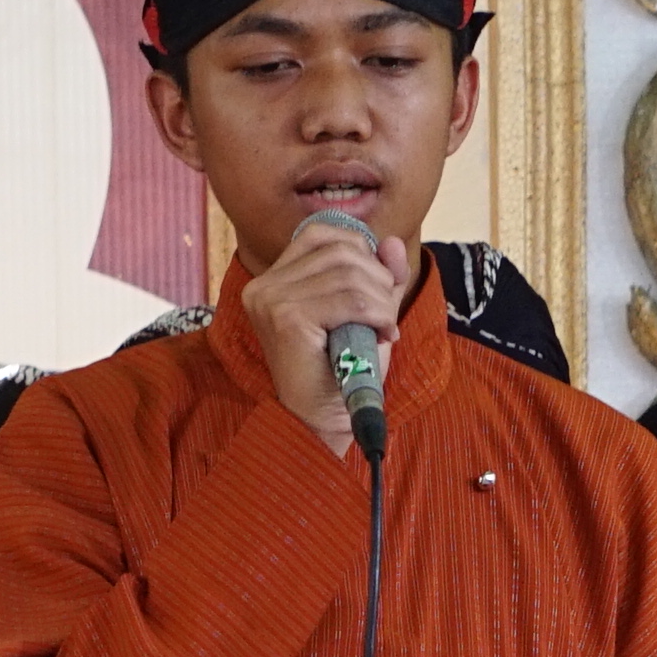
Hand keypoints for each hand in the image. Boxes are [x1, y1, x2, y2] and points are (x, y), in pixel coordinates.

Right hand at [240, 208, 412, 456]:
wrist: (323, 423)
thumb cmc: (341, 372)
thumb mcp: (366, 312)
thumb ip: (378, 275)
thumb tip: (392, 241)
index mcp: (274, 279)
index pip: (321, 233)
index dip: (361, 250)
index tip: (378, 286)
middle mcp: (264, 284)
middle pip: (340, 249)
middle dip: (378, 279)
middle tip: (385, 315)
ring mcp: (271, 299)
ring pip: (349, 272)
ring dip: (381, 301)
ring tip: (383, 329)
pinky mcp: (286, 318)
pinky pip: (350, 298)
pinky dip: (378, 314)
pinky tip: (380, 335)